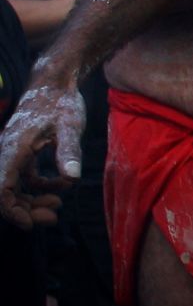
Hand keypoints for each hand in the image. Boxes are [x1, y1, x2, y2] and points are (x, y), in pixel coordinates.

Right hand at [0, 79, 85, 228]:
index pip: (1, 189)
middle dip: (26, 210)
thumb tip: (72, 179)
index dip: (11, 211)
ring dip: (33, 200)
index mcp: (12, 149)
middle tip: (52, 217)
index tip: (30, 223)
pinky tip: (63, 185)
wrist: (56, 83)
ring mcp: (13, 154)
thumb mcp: (70, 125)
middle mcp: (7, 154)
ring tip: (57, 206)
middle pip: (6, 193)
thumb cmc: (61, 101)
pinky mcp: (23, 153)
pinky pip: (25, 178)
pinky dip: (41, 186)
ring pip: (15, 187)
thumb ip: (69, 150)